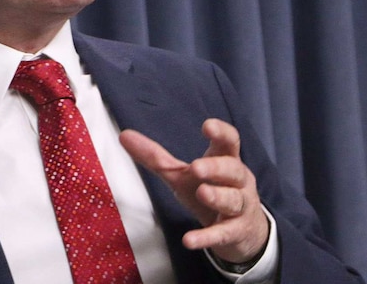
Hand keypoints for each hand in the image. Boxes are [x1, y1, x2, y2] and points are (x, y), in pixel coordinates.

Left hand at [119, 118, 268, 263]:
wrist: (242, 231)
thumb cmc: (209, 190)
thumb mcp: (182, 175)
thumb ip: (155, 157)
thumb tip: (124, 135)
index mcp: (226, 160)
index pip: (229, 142)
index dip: (221, 133)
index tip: (207, 126)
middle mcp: (238, 181)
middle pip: (233, 170)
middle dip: (216, 168)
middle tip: (196, 167)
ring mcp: (240, 207)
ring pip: (233, 200)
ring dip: (218, 197)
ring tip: (203, 193)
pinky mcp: (235, 232)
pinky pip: (222, 234)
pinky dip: (206, 237)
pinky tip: (189, 240)